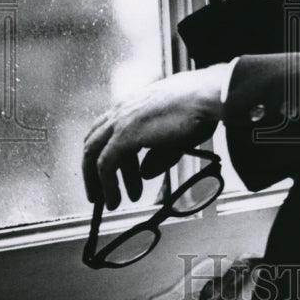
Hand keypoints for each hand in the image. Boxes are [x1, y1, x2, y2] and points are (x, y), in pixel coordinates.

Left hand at [82, 65, 228, 209]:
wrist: (206, 96)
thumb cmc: (199, 109)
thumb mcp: (176, 138)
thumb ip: (158, 156)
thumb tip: (145, 173)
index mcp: (133, 104)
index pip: (109, 130)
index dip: (108, 153)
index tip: (119, 173)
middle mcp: (122, 110)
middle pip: (94, 142)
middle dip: (95, 170)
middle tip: (102, 192)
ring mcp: (121, 121)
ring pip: (94, 154)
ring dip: (99, 181)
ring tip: (111, 203)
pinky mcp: (125, 134)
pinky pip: (106, 164)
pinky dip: (107, 184)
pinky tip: (116, 200)